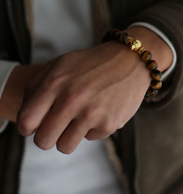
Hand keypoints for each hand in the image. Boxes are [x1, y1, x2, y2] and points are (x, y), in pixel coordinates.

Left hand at [17, 27, 172, 153]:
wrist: (130, 60)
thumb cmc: (93, 63)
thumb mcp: (60, 64)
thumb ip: (37, 86)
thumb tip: (28, 115)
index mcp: (55, 83)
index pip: (26, 121)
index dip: (27, 127)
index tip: (35, 126)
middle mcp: (72, 100)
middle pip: (43, 141)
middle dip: (47, 136)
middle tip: (56, 126)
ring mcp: (92, 114)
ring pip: (65, 147)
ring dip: (68, 136)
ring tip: (78, 120)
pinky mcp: (109, 124)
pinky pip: (89, 138)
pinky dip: (92, 128)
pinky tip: (99, 110)